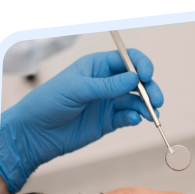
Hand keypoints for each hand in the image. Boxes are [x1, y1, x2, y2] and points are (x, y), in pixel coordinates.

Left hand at [0, 49, 163, 193]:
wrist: (37, 133)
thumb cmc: (49, 103)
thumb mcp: (77, 89)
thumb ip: (107, 85)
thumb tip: (135, 79)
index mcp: (97, 66)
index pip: (127, 60)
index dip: (141, 66)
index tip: (147, 76)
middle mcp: (106, 83)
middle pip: (137, 82)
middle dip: (150, 89)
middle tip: (157, 102)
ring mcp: (109, 102)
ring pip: (136, 101)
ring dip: (146, 107)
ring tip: (150, 116)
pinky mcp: (110, 122)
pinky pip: (129, 117)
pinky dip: (135, 118)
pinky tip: (134, 120)